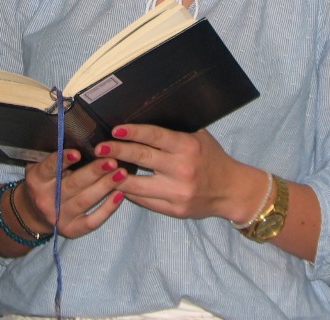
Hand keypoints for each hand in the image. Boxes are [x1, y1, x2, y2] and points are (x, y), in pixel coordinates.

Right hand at [15, 149, 126, 238]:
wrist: (31, 214)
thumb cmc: (42, 181)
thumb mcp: (39, 166)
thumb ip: (54, 154)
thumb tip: (78, 133)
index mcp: (36, 180)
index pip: (49, 168)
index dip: (62, 160)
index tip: (77, 152)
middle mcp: (46, 200)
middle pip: (73, 185)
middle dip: (94, 172)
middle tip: (112, 160)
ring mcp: (59, 217)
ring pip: (85, 201)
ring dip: (105, 186)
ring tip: (122, 173)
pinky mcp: (72, 230)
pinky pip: (92, 221)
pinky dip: (107, 209)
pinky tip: (120, 195)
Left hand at [96, 125, 260, 220]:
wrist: (230, 190)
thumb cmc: (211, 158)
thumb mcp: (199, 137)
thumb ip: (175, 131)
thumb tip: (143, 118)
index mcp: (187, 147)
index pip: (155, 136)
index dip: (133, 132)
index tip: (115, 130)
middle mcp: (181, 170)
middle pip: (142, 158)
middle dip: (117, 152)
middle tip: (99, 148)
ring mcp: (176, 192)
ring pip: (137, 185)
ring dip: (116, 176)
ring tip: (101, 168)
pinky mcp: (174, 210)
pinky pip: (144, 201)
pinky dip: (128, 192)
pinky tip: (117, 184)